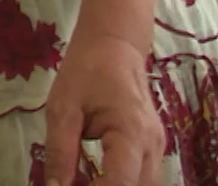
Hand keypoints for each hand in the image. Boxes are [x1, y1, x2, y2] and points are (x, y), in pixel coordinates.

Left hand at [42, 33, 163, 185]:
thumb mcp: (63, 108)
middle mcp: (152, 145)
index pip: (121, 183)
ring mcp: (157, 147)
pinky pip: (144, 176)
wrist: (115, 44)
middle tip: (74, 184)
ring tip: (85, 182)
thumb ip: (60, 151)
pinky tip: (98, 179)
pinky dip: (124, 183)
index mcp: (131, 133)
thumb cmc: (87, 70)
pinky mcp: (153, 146)